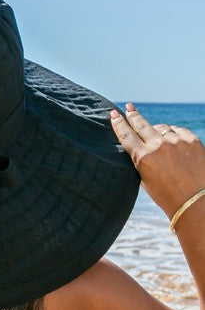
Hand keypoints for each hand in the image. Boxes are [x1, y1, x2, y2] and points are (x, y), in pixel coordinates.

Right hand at [110, 103, 204, 219]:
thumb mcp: (145, 179)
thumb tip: (140, 142)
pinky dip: (174, 135)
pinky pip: (178, 131)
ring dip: (158, 132)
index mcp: (144, 158)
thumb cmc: (167, 195)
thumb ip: (141, 159)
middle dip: (133, 115)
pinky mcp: (192, 141)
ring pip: (162, 128)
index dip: (118, 123)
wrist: (195, 202)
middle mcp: (159, 147)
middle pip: (141, 124)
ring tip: (160, 143)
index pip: (126, 135)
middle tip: (128, 107)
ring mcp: (177, 142)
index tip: (113, 114)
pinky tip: (174, 144)